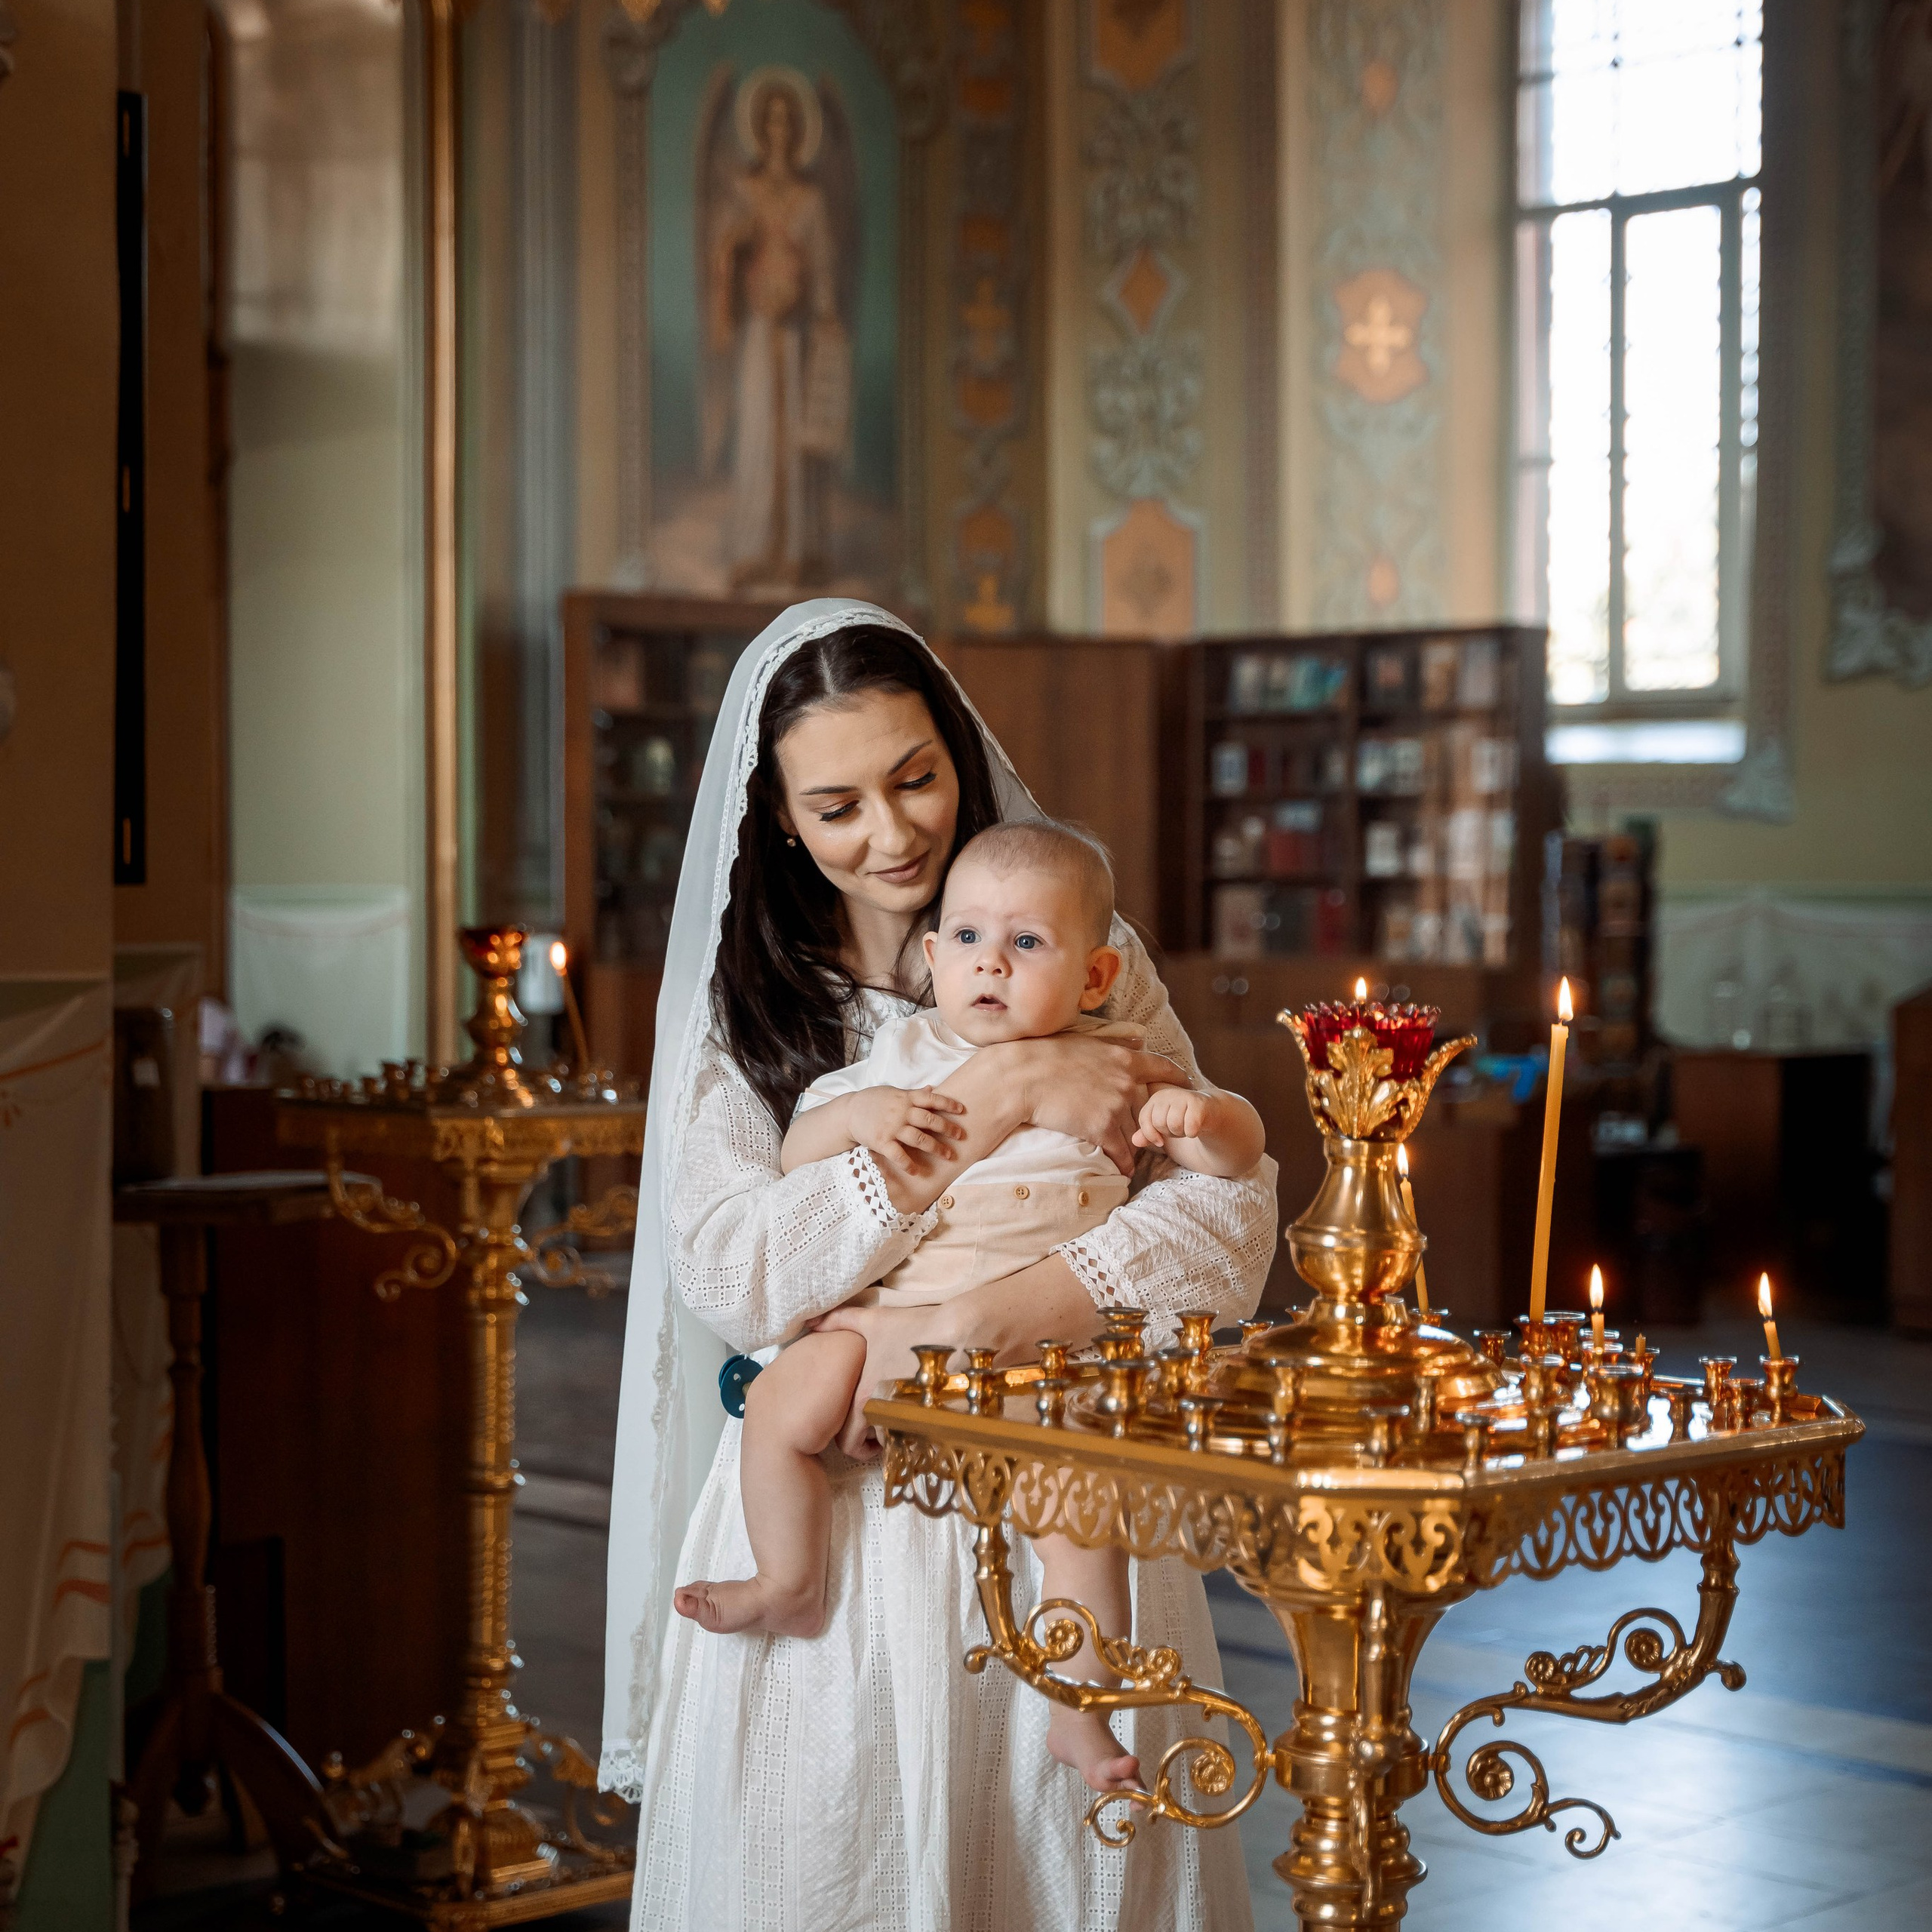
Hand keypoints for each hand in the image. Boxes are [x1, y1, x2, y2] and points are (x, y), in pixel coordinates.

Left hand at [809, 1302, 952, 1458]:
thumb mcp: (874, 1320)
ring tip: (910, 1411)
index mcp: (865, 1398)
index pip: (847, 1440)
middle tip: (887, 1417)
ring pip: (899, 1442)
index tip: (864, 1430)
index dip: (853, 1439)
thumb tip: (812, 1321)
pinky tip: (929, 1412)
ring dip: (901, 1433)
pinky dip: (924, 1433)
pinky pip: (924, 1441)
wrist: (961, 1332)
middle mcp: (885, 1414)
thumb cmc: (914, 1327)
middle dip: (879, 1435)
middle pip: (875, 1443)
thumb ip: (840, 1320)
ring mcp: (912, 1422)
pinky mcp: (938, 1425)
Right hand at [840, 1086, 966, 1176]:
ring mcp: (892, 1128)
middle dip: (948, 1128)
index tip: (962, 1110)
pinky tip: (917, 1171)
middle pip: (930, 1120)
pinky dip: (908, 1164)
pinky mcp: (882, 1142)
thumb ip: (913, 1093)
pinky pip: (898, 1155)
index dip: (948, 1104)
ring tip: (949, 1155)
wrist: (849, 1112)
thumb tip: (932, 1088)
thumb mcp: (893, 1092)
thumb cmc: (872, 1101)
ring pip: (919, 1138)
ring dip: (936, 1148)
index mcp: (905, 1098)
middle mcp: (901, 1112)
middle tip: (961, 1136)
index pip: (931, 1099)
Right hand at [989, 1034, 1187, 1175]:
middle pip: (1147, 1109)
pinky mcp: (1101, 1129)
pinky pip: (1121, 1152)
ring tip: (1132, 1154)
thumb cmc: (1047, 1054)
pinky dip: (1123, 1163)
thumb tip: (1139, 1038)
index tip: (1185, 1088)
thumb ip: (1116, 1042)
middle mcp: (1127, 1084)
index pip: (1165, 1069)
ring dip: (1134, 1145)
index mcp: (1125, 1059)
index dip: (1178, 1080)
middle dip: (1148, 1121)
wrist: (1023, 1077)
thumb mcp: (1087, 1041)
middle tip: (1149, 1132)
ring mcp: (1115, 1108)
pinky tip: (1122, 1170)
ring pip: (1134, 1133)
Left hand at [1133, 1085, 1217, 1150]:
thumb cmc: (1183, 1120)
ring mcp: (1183, 1096)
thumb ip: (1147, 1134)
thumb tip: (1135, 1141)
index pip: (1145, 1119)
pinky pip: (1189, 1127)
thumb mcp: (1161, 1128)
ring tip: (1187, 1126)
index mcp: (1155, 1099)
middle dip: (1169, 1132)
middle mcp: (1167, 1094)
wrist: (1211, 1114)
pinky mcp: (1199, 1104)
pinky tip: (1197, 1127)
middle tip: (1179, 1127)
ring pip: (1174, 1124)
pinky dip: (1192, 1133)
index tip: (1161, 1137)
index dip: (1152, 1134)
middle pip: (1159, 1123)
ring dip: (1181, 1132)